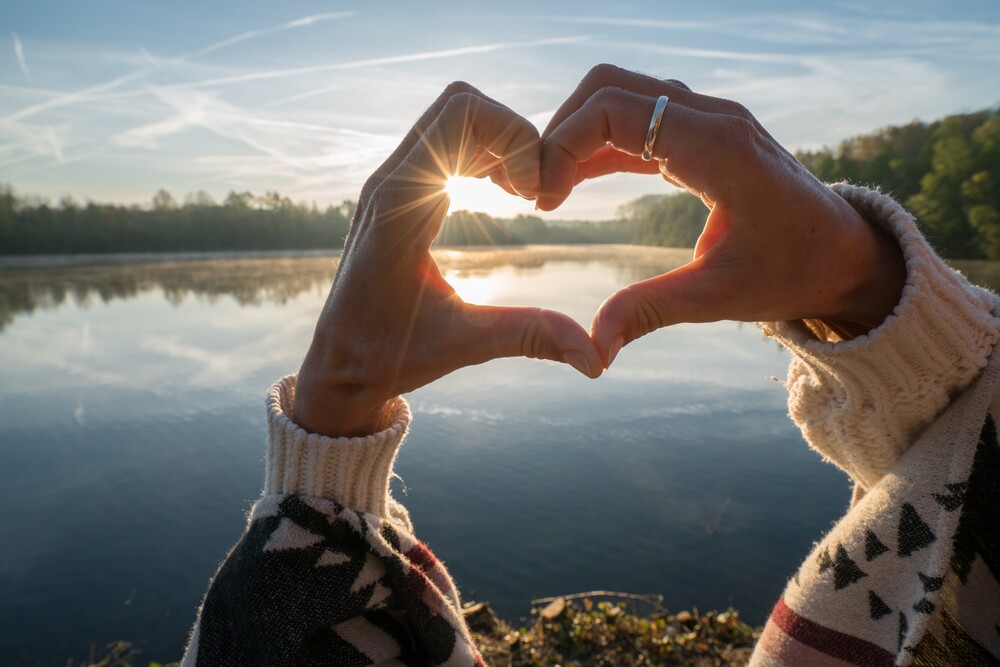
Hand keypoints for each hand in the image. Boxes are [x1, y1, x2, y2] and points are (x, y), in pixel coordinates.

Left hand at [293, 83, 602, 436]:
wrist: (337, 365)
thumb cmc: (386, 356)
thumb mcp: (464, 345)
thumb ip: (530, 337)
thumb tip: (596, 358)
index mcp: (399, 205)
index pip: (462, 114)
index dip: (515, 139)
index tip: (533, 196)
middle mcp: (390, 180)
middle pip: (460, 103)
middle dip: (513, 134)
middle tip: (534, 192)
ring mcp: (391, 181)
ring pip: (453, 117)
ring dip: (500, 142)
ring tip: (524, 194)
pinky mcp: (399, 191)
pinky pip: (445, 142)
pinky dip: (484, 153)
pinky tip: (505, 194)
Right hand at [538, 65, 905, 365]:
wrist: (847, 255)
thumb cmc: (793, 272)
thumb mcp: (718, 296)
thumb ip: (649, 310)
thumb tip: (592, 349)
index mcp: (716, 148)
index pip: (614, 109)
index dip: (563, 145)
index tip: (543, 198)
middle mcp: (713, 118)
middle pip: (610, 86)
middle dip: (561, 131)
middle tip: (538, 190)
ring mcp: (711, 119)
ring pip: (621, 94)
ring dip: (579, 133)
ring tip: (549, 190)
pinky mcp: (707, 133)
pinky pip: (641, 119)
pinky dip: (602, 143)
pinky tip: (575, 183)